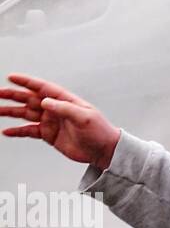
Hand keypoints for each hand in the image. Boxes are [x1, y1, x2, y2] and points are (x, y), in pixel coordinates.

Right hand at [0, 74, 119, 168]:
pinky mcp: (48, 134)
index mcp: (66, 101)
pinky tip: (7, 131)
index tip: (12, 77)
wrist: (103, 150)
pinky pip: (29, 131)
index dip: (27, 82)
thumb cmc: (99, 131)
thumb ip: (65, 109)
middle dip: (14, 95)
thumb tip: (46, 101)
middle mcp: (56, 109)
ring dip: (11, 112)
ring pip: (26, 114)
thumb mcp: (85, 118)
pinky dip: (17, 131)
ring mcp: (51, 121)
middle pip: (30, 99)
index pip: (43, 88)